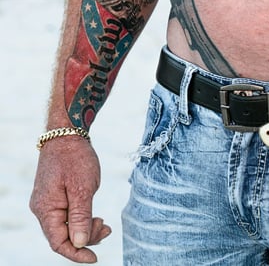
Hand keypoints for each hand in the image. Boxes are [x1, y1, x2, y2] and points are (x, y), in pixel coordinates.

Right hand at [30, 136, 110, 262]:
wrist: (67, 134)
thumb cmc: (74, 158)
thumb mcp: (82, 187)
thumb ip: (81, 216)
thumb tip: (80, 243)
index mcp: (46, 209)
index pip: (58, 242)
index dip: (76, 253)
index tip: (94, 258)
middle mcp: (43, 209)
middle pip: (63, 237)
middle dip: (86, 239)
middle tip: (106, 229)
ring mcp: (48, 202)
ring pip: (66, 227)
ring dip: (86, 230)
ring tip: (105, 224)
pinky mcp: (55, 197)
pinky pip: (67, 216)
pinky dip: (82, 220)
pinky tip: (95, 217)